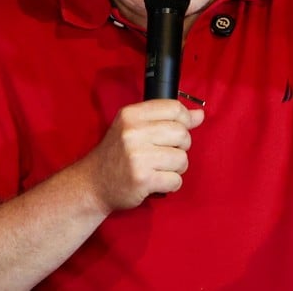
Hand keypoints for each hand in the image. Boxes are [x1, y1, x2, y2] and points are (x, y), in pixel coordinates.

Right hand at [86, 99, 204, 211]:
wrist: (93, 183)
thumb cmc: (117, 154)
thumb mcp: (134, 127)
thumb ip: (166, 119)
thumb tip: (199, 114)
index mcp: (131, 114)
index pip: (174, 108)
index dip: (185, 119)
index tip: (182, 128)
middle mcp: (133, 132)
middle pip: (182, 133)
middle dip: (181, 146)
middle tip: (167, 153)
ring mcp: (137, 156)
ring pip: (182, 159)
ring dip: (176, 168)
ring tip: (160, 169)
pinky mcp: (142, 179)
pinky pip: (175, 180)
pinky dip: (170, 184)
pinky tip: (157, 181)